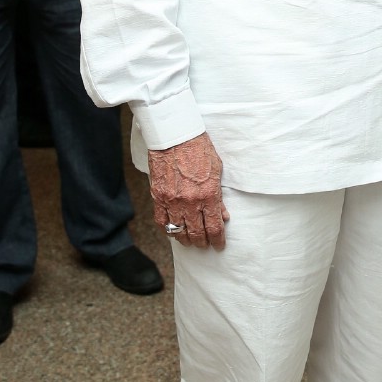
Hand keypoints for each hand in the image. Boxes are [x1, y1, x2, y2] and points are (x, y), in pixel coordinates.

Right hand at [148, 133, 228, 251]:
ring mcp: (172, 201)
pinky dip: (168, 229)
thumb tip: (223, 215)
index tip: (219, 245)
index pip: (214, 227)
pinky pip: (162, 221)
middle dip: (202, 242)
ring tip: (190, 240)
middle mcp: (190, 201)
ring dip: (186, 239)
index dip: (217, 240)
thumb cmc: (199, 148)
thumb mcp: (217, 170)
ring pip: (178, 231)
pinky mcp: (158, 196)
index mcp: (208, 195)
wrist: (175, 136)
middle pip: (196, 233)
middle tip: (205, 244)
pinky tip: (174, 230)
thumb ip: (219, 196)